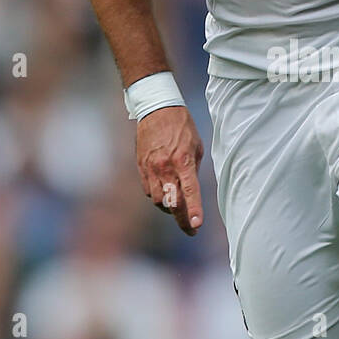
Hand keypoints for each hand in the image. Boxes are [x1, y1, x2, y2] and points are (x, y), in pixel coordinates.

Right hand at [136, 105, 203, 234]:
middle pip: (172, 203)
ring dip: (169, 207)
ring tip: (178, 207)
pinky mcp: (141, 168)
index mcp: (183, 161)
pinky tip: (165, 192)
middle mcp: (165, 168)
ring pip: (158, 200)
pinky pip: (148, 191)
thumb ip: (193, 170)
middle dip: (182, 220)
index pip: (189, 192)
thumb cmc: (181, 126)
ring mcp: (151, 169)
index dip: (193, 211)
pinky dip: (158, 196)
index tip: (196, 226)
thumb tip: (190, 190)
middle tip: (191, 229)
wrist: (156, 109)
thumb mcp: (196, 147)